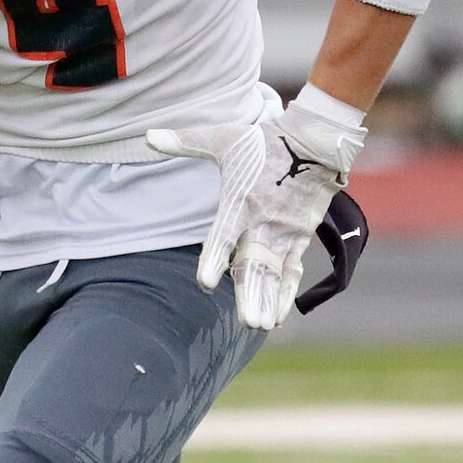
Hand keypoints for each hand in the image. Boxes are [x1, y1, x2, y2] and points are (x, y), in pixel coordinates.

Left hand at [147, 93, 367, 330]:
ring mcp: (286, 231)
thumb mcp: (224, 138)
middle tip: (246, 320)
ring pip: (274, 272)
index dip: (214, 259)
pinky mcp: (301, 236)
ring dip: (267, 299)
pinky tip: (276, 316)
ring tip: (259, 325)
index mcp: (241, 201)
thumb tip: (147, 137)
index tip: (205, 281)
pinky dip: (285, 293)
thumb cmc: (264, 141)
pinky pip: (293, 270)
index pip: (224, 235)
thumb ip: (185, 142)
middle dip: (249, 292)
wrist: (315, 140)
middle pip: (254, 262)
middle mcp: (264, 221)